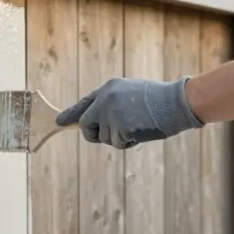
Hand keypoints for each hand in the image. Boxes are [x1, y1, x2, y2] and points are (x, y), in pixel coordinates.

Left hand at [55, 76, 203, 148]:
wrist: (174, 103)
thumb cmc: (157, 100)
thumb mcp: (130, 94)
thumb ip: (112, 105)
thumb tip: (97, 123)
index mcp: (108, 89)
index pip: (85, 103)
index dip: (71, 114)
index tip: (59, 122)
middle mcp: (105, 101)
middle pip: (86, 125)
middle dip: (93, 134)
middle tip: (108, 135)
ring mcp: (112, 115)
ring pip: (104, 138)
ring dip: (118, 138)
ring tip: (137, 126)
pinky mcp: (120, 128)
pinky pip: (117, 143)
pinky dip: (128, 142)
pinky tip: (141, 131)